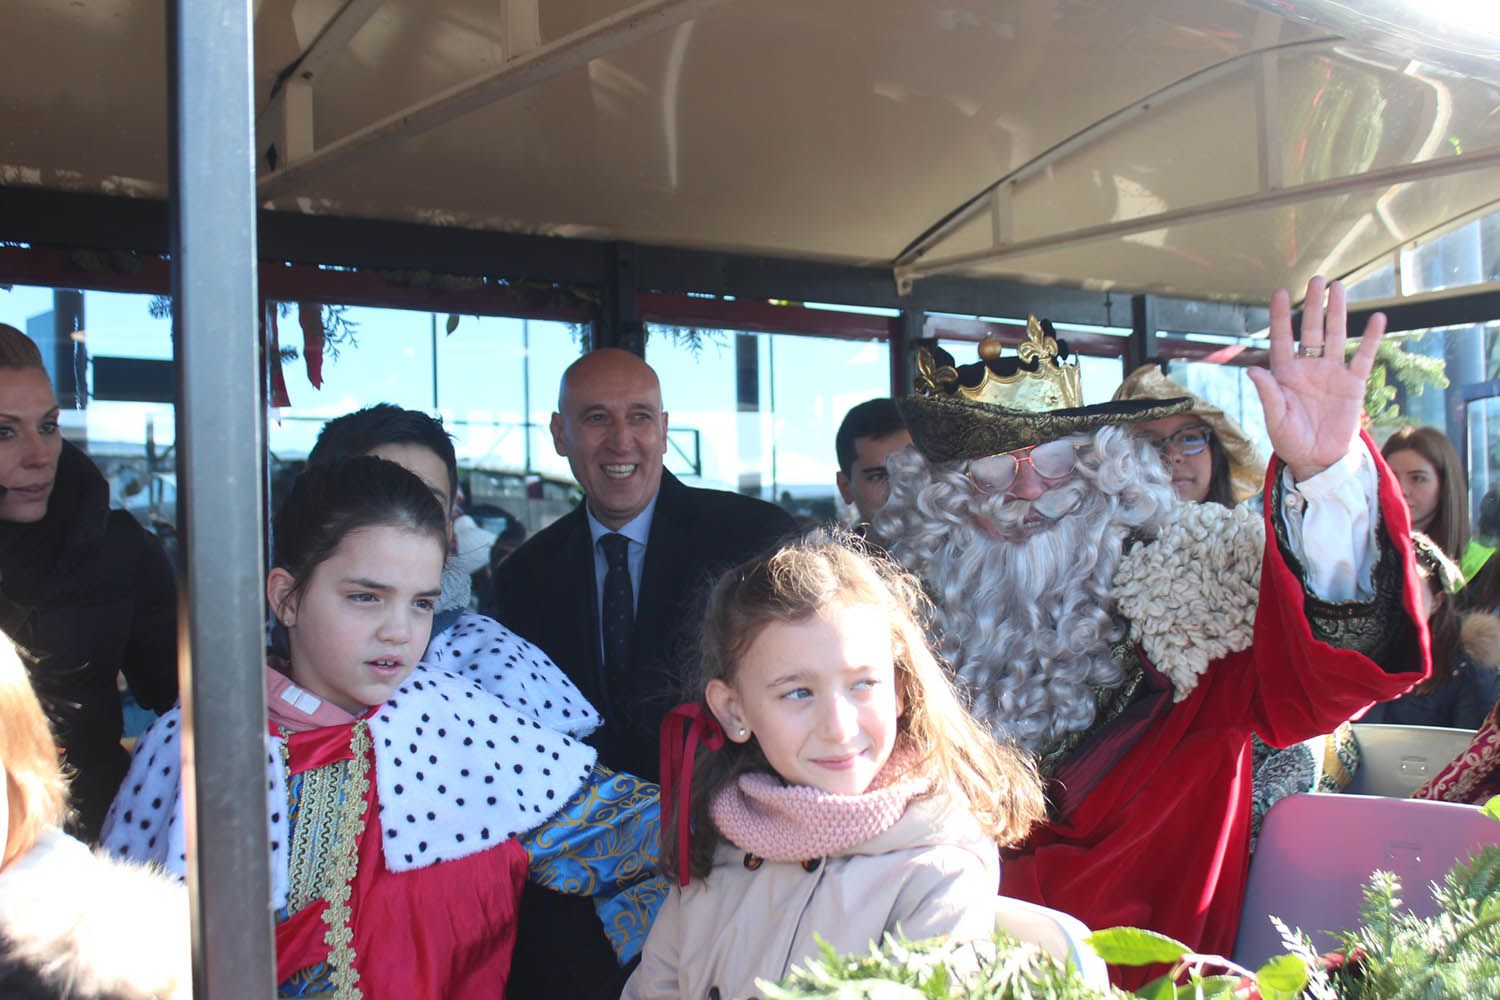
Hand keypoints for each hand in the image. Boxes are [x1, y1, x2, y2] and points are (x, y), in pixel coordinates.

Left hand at [1246, 276, 1385, 481]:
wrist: (1318, 458)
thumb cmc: (1291, 440)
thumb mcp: (1276, 419)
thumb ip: (1268, 394)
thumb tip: (1253, 370)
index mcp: (1285, 374)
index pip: (1281, 339)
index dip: (1280, 316)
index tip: (1280, 292)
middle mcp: (1309, 367)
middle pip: (1311, 329)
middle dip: (1313, 305)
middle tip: (1317, 279)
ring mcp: (1332, 373)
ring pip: (1335, 336)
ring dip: (1337, 313)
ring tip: (1339, 288)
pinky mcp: (1353, 384)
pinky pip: (1363, 357)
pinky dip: (1370, 339)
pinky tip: (1376, 319)